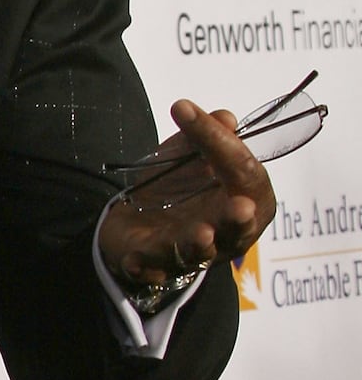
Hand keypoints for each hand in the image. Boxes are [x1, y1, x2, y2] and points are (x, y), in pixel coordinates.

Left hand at [99, 99, 274, 295]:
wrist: (139, 219)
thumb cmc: (179, 186)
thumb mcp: (191, 154)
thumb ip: (208, 136)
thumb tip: (225, 118)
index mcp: (244, 202)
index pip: (244, 174)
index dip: (222, 144)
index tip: (185, 111)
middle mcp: (226, 233)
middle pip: (236, 227)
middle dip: (237, 218)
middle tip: (241, 207)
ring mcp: (191, 252)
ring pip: (198, 252)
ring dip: (199, 244)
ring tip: (201, 233)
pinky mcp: (154, 265)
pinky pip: (151, 269)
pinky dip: (145, 266)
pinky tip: (135, 260)